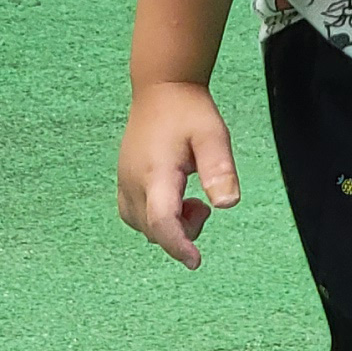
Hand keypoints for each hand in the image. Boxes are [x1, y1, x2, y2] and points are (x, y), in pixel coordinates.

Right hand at [119, 81, 239, 268]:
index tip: (195, 261)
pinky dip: (156, 219)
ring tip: (191, 200)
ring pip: (142, 227)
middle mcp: (133, 181)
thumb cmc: (189, 112)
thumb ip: (219, 170)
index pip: (161, 220)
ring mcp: (124, 182)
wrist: (161, 89)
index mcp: (156, 172)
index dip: (177, 244)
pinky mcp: (123, 181)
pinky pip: (134, 215)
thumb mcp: (214, 136)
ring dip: (168, 226)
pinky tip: (175, 199)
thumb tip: (227, 204)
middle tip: (202, 206)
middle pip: (153, 230)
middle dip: (181, 233)